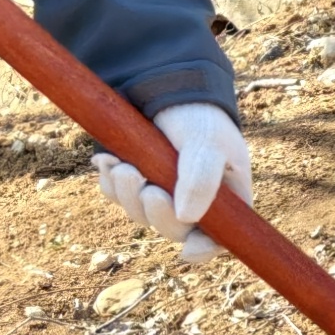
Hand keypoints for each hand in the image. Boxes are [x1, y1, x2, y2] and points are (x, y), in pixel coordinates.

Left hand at [95, 102, 251, 263]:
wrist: (163, 83)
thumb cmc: (198, 114)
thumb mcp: (207, 142)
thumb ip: (202, 179)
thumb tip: (186, 218)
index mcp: (225, 197)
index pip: (221, 237)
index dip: (205, 249)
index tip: (187, 250)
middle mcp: (195, 200)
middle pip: (175, 229)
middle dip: (156, 213)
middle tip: (146, 188)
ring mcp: (164, 192)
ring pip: (141, 214)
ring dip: (129, 195)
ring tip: (123, 167)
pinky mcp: (136, 180)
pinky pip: (118, 196)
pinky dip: (111, 182)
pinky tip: (109, 160)